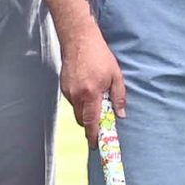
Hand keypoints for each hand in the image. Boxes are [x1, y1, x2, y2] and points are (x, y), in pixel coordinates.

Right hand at [59, 29, 126, 143]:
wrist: (78, 39)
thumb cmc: (99, 55)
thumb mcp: (115, 75)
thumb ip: (119, 96)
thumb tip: (121, 114)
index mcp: (91, 93)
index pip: (92, 121)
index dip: (94, 135)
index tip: (96, 144)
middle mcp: (77, 95)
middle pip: (82, 120)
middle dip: (91, 125)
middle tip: (101, 122)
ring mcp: (68, 91)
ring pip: (77, 111)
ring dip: (86, 111)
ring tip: (96, 97)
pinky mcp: (63, 86)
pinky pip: (73, 101)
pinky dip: (81, 101)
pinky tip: (88, 88)